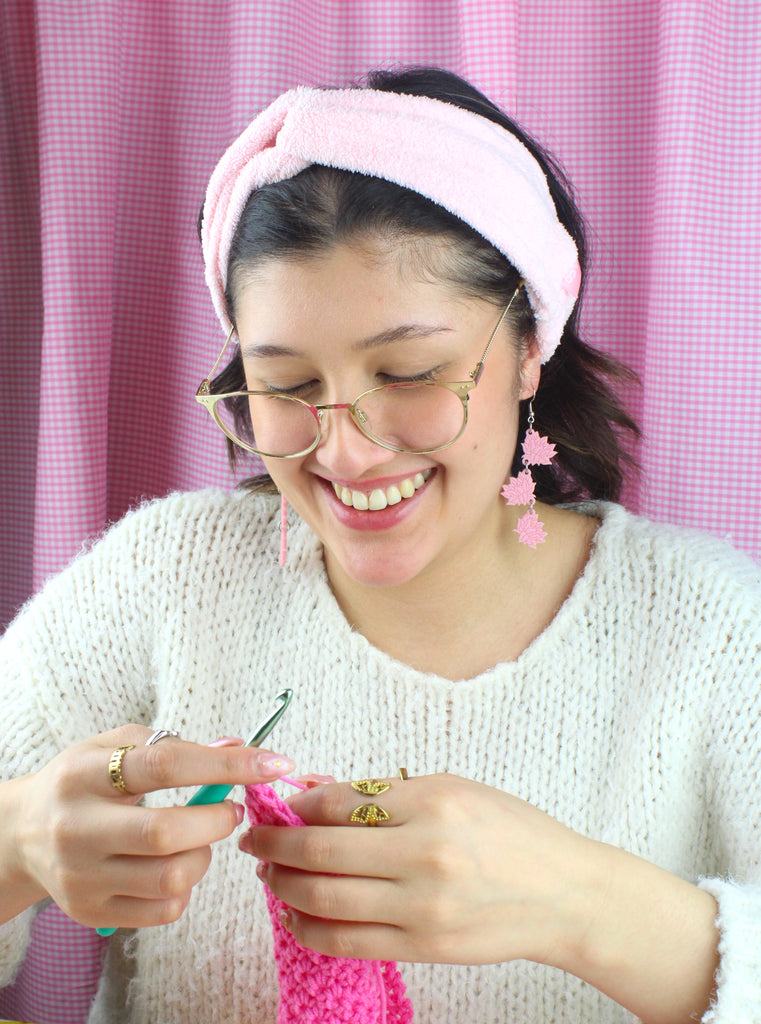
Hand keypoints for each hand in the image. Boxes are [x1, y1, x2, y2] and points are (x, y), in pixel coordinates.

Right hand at [8, 727, 293, 928]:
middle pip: (166, 833)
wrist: (22, 834)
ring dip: (205, 855)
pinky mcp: (91, 911)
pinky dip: (186, 887)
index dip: (225, 764)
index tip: (272, 762)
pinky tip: (176, 864)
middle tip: (229, 810)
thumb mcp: (115, 745)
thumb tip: (236, 749)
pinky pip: (164, 910)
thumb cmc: (83, 781)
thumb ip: (174, 744)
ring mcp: (82, 876)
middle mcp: (77, 828)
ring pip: (170, 878)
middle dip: (216, 820)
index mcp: (85, 774)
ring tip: (200, 837)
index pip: (165, 765)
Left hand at [241, 772, 598, 966]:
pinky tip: (296, 912)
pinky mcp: (422, 947)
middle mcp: (424, 855)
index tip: (281, 803)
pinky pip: (347, 940)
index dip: (299, 803)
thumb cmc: (510, 831)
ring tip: (270, 873)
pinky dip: (310, 925)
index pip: (340, 802)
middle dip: (275, 843)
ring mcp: (422, 907)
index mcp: (432, 803)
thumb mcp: (453, 789)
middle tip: (255, 838)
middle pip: (321, 851)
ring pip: (325, 898)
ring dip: (285, 884)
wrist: (562, 894)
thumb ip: (384, 794)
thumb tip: (317, 792)